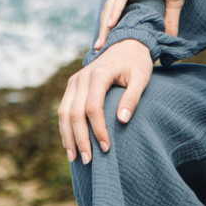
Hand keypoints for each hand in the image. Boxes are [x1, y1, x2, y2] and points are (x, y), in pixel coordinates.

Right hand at [58, 38, 152, 163]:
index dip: (98, 130)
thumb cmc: (137, 63)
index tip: (107, 148)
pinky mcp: (73, 85)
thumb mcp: (142, 78)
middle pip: (74, 113)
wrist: (126, 44)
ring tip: (74, 158)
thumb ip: (132, 98)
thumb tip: (122, 120)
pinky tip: (69, 144)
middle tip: (88, 161)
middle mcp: (82, 77)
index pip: (93, 108)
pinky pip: (63, 108)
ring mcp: (74, 81)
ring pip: (63, 112)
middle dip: (80, 139)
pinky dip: (65, 127)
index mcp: (98, 74)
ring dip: (67, 136)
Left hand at [94, 0, 198, 52]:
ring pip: (112, 5)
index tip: (107, 49)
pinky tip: (110, 24)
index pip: (116, 13)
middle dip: (103, 32)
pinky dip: (115, 9)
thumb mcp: (174, 1)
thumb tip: (171, 39)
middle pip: (109, 12)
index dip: (111, 31)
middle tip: (98, 51)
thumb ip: (170, 19)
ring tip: (101, 43)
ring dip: (105, 25)